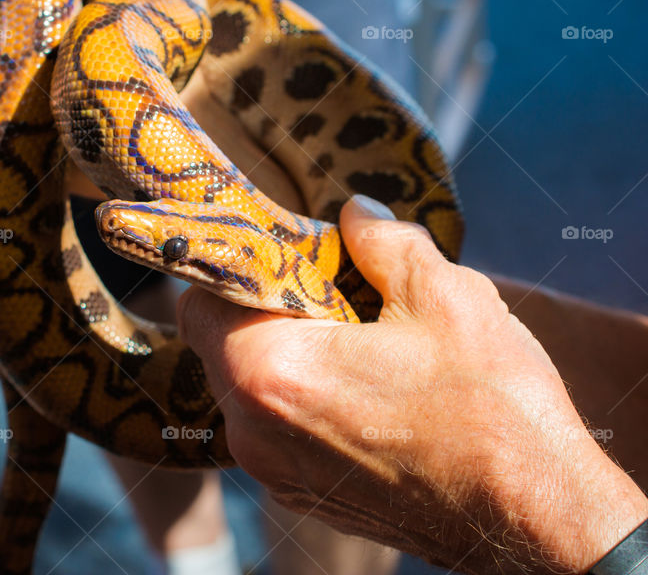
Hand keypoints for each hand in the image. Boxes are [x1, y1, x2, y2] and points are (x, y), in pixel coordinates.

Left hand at [179, 195, 647, 573]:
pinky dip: (299, 401)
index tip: (283, 257)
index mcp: (269, 371)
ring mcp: (273, 472)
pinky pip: (274, 430)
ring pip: (247, 389)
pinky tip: (362, 391)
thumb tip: (355, 212)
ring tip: (353, 343)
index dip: (237, 270)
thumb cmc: (490, 407)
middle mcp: (252, 430)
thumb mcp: (443, 296)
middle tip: (326, 293)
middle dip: (261, 311)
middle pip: (219, 345)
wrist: (533, 520)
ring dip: (282, 356)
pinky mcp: (300, 495)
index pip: (199, 301)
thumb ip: (383, 241)